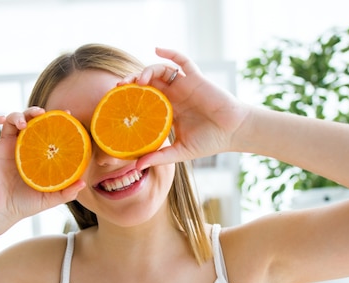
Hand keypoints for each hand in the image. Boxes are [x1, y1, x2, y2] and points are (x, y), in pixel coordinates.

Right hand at [0, 108, 84, 227]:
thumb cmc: (25, 204)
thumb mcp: (50, 198)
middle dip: (35, 111)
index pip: (47, 130)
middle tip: (42, 113)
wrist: (0, 211)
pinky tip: (2, 119)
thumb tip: (84, 183)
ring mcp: (5, 145)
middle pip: (29, 119)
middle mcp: (22, 145)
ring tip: (24, 123)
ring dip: (17, 115)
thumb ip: (67, 192)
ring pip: (11, 120)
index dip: (56, 120)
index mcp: (36, 153)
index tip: (67, 115)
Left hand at [122, 47, 250, 168]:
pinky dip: (170, 53)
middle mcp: (174, 96)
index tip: (115, 102)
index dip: (130, 98)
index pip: (145, 100)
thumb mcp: (180, 151)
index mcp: (169, 110)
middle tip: (119, 86)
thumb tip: (136, 167)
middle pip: (148, 83)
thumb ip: (159, 157)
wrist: (233, 132)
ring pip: (161, 71)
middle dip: (132, 82)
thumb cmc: (210, 141)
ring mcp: (184, 85)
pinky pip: (182, 61)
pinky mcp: (195, 78)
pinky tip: (157, 49)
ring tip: (139, 80)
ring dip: (147, 71)